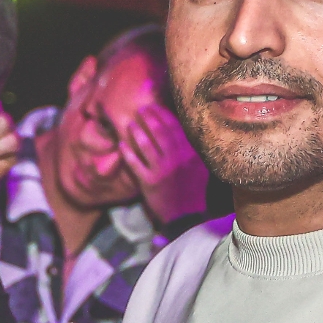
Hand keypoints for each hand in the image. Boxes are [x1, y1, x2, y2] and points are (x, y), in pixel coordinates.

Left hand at [117, 102, 206, 226]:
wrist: (186, 216)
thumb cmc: (193, 189)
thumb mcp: (200, 166)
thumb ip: (192, 148)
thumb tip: (182, 127)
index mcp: (191, 153)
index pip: (176, 128)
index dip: (163, 114)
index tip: (155, 106)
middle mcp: (177, 159)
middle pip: (160, 132)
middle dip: (149, 118)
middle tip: (141, 110)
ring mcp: (162, 171)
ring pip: (146, 145)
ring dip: (137, 132)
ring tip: (130, 123)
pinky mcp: (149, 182)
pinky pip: (135, 163)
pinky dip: (127, 153)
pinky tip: (121, 145)